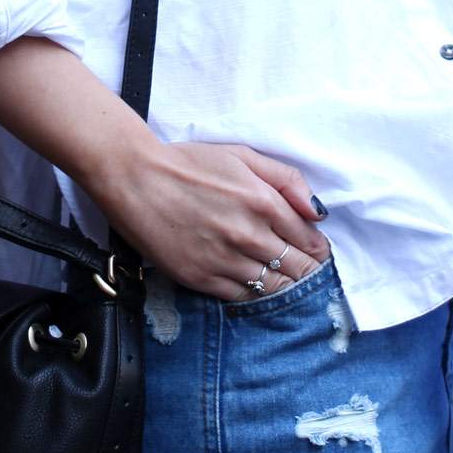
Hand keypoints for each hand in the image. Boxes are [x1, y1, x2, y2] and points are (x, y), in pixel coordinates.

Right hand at [99, 139, 331, 300]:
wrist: (135, 179)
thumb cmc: (188, 164)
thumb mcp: (242, 156)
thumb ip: (287, 179)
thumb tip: (317, 212)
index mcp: (263, 201)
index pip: (308, 239)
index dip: (317, 250)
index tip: (318, 253)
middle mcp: (249, 234)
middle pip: (296, 267)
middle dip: (307, 271)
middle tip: (308, 272)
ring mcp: (225, 260)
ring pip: (272, 287)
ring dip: (285, 286)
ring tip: (287, 282)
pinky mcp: (201, 278)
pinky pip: (241, 296)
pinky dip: (254, 294)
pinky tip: (256, 287)